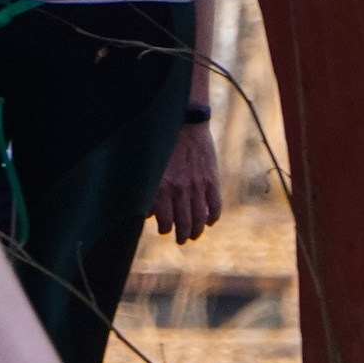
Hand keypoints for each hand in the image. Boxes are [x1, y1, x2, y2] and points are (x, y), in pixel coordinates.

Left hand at [153, 123, 222, 244]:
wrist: (186, 123)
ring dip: (197, 231)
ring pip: (199, 219)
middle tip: (182, 239)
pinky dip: (213, 217)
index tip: (165, 229)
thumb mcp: (150, 167)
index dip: (164, 229)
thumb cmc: (163, 144)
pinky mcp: (212, 180)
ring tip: (195, 235)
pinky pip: (215, 206)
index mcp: (162, 188)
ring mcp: (198, 187)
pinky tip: (210, 221)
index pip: (164, 221)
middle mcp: (180, 190)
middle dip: (182, 235)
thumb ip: (149, 191)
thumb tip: (148, 213)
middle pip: (183, 224)